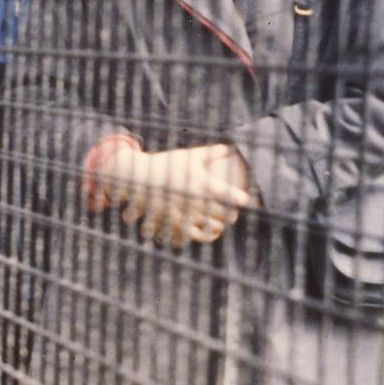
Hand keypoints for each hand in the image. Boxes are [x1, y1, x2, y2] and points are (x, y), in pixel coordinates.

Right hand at [105, 144, 252, 248]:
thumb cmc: (166, 164)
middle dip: (231, 214)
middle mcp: (192, 198)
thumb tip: (232, 148)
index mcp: (199, 180)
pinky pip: (194, 236)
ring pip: (211, 227)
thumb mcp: (188, 156)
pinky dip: (204, 236)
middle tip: (233, 213)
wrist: (137, 177)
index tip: (246, 201)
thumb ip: (211, 152)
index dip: (240, 198)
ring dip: (219, 226)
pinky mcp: (172, 223)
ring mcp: (183, 212)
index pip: (226, 193)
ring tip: (220, 223)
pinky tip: (207, 232)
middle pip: (222, 213)